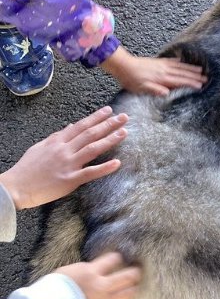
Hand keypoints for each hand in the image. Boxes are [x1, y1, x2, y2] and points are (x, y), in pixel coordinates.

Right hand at [0, 106, 127, 209]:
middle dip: (108, 124)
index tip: (109, 110)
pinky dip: (104, 167)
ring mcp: (68, 164)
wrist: (16, 187)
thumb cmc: (27, 168)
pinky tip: (117, 162)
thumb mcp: (40, 147)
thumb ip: (57, 137)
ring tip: (124, 132)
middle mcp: (64, 150)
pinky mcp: (70, 180)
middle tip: (124, 117)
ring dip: (110, 139)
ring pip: (92, 148)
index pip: (80, 126)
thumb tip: (70, 126)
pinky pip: (90, 172)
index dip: (96, 117)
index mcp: (57, 142)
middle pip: (90, 134)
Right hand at [55, 252, 140, 298]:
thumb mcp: (68, 272)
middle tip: (137, 270)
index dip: (117, 257)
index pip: (113, 259)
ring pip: (129, 293)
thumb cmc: (52, 290)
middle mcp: (101, 285)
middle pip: (129, 275)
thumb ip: (85, 270)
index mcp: (91, 272)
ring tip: (134, 286)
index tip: (119, 258)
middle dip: (135, 271)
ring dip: (133, 288)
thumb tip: (94, 269)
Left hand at [102, 46, 206, 95]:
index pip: (180, 81)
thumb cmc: (131, 79)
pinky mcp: (157, 62)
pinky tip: (182, 62)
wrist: (123, 65)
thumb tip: (167, 93)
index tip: (201, 85)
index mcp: (162, 78)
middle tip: (206, 78)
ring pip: (179, 66)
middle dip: (195, 76)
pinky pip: (171, 61)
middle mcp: (164, 70)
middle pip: (183, 73)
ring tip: (200, 69)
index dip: (191, 83)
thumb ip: (155, 90)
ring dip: (190, 68)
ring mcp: (161, 65)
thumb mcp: (141, 88)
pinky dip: (179, 62)